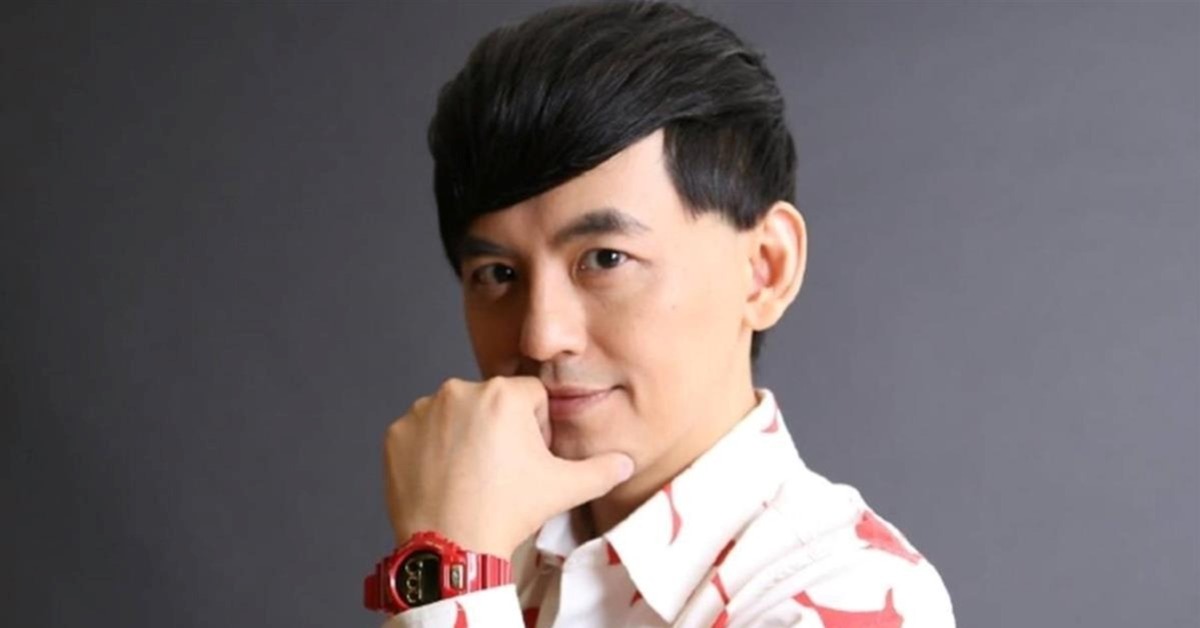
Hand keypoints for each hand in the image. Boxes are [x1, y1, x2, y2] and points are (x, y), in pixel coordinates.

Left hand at [382, 376, 634, 559]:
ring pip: (455, 414)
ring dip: (464, 435)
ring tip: (472, 476)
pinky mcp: (397, 432)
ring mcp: (423, 411)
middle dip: (499, 429)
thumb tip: (626, 462)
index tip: (530, 458)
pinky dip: (431, 449)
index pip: (530, 396)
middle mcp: (460, 391)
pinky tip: (445, 477)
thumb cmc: (507, 513)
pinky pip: (421, 432)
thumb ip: (602, 469)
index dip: (536, 427)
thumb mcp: (565, 489)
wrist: (452, 548)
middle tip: (501, 471)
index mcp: (505, 394)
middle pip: (491, 402)